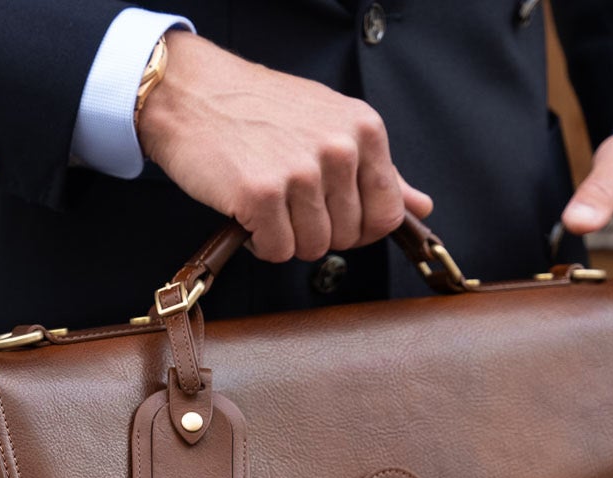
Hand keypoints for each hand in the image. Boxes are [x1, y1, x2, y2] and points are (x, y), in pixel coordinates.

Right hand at [138, 31, 433, 262]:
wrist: (192, 92)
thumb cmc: (260, 108)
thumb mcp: (331, 124)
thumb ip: (379, 170)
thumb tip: (420, 205)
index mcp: (364, 130)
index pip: (387, 214)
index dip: (359, 228)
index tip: (331, 214)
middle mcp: (339, 149)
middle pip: (347, 237)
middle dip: (316, 229)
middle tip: (288, 198)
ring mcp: (301, 172)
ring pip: (312, 248)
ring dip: (285, 236)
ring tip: (267, 201)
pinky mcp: (261, 195)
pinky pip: (276, 250)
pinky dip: (258, 241)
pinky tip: (247, 209)